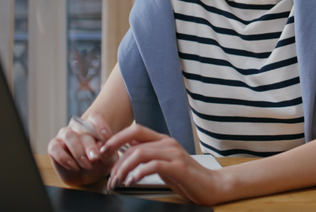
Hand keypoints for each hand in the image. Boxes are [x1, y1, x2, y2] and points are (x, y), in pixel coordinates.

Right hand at [47, 111, 118, 185]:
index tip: (107, 138)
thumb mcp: (109, 160)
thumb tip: (102, 147)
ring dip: (78, 151)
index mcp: (93, 125)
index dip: (101, 125)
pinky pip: (55, 148)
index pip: (95, 117)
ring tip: (87, 165)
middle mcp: (77, 127)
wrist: (86, 177)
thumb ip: (109, 152)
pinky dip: (65, 158)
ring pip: (68, 136)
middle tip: (95, 158)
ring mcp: (64, 136)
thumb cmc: (100, 164)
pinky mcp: (54, 147)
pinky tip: (74, 167)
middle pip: (82, 129)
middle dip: (90, 146)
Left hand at [101, 124, 230, 204]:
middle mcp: (168, 143)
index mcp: (163, 140)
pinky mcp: (178, 166)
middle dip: (116, 153)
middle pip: (134, 140)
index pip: (135, 130)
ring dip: (124, 168)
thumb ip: (149, 155)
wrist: (211, 186)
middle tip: (108, 173)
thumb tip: (127, 151)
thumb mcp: (164, 164)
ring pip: (140, 153)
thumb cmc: (186, 178)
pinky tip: (133, 182)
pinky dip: (139, 173)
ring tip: (118, 181)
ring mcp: (174, 153)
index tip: (103, 152)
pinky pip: (153, 166)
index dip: (116, 138)